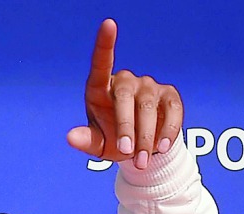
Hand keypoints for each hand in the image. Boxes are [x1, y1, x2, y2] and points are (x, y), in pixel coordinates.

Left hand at [66, 19, 182, 169]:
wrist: (138, 149)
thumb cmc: (111, 140)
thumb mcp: (96, 144)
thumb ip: (85, 141)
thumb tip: (71, 137)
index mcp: (100, 88)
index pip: (102, 62)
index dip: (105, 43)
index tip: (108, 24)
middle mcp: (125, 81)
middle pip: (125, 96)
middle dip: (127, 126)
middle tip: (126, 151)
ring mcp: (148, 86)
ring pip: (148, 106)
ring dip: (145, 136)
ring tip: (141, 159)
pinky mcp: (169, 96)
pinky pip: (172, 110)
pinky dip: (168, 130)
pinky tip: (162, 147)